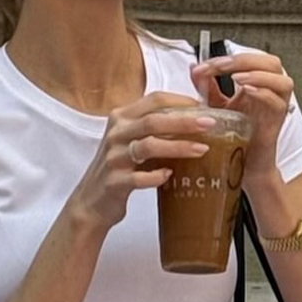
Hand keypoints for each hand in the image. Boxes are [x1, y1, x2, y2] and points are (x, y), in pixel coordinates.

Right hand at [69, 93, 217, 231]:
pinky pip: (138, 178)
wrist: (92, 202)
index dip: (180, 100)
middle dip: (184, 120)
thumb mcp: (133, 141)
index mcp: (122, 118)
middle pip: (153, 120)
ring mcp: (113, 158)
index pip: (154, 100)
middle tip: (209, 124)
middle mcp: (116, 134)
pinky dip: (156, 176)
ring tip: (201, 149)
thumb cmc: (119, 169)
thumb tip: (194, 121)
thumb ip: (155, 129)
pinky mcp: (113, 182)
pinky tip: (169, 175)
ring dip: (177, 147)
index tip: (203, 106)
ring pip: (148, 146)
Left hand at [190, 49, 293, 183]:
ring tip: (235, 77)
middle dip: (243, 60)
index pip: (248, 59)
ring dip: (257, 74)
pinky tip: (246, 91)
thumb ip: (207, 86)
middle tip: (221, 66)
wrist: (244, 166)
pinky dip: (263, 92)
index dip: (225, 58)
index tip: (202, 67)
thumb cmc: (235, 137)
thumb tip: (194, 67)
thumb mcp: (216, 106)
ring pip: (281, 79)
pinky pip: (277, 101)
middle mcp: (271, 91)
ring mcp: (277, 105)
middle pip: (270, 62)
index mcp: (258, 83)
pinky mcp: (278, 121)